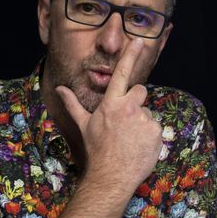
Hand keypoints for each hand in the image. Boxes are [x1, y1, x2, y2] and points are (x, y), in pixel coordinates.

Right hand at [55, 38, 162, 195]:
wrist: (111, 176)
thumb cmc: (97, 149)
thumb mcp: (84, 124)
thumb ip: (73, 103)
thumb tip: (59, 88)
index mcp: (111, 104)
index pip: (122, 73)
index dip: (131, 55)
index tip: (140, 41)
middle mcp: (129, 108)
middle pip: (141, 91)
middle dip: (136, 100)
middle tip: (126, 120)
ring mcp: (144, 120)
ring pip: (147, 112)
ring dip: (141, 122)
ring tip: (130, 139)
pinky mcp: (156, 132)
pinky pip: (155, 127)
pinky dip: (149, 135)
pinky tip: (139, 145)